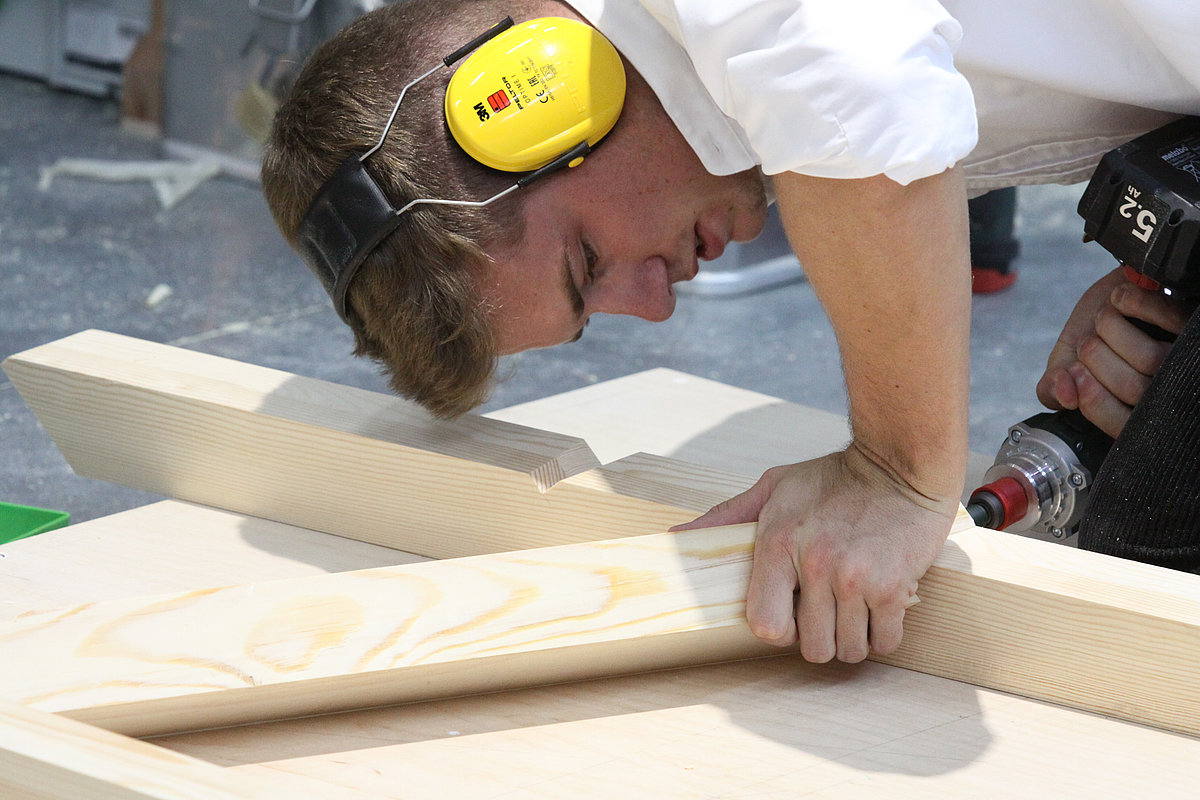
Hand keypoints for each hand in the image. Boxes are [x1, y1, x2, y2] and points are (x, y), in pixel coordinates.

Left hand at [672, 445, 954, 662]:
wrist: (899, 462)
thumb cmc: (834, 477)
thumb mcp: (774, 487)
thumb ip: (726, 517)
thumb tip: (677, 536)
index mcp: (777, 544)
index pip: (766, 626)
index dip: (780, 629)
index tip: (792, 615)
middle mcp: (814, 565)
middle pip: (813, 648)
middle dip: (821, 636)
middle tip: (828, 610)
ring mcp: (855, 579)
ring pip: (849, 650)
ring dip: (852, 637)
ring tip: (855, 607)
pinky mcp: (893, 588)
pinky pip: (885, 641)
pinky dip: (883, 632)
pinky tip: (880, 605)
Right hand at [1037, 267, 1195, 437]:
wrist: (1119, 288)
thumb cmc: (1094, 328)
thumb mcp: (1063, 360)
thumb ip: (1052, 388)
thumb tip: (1066, 396)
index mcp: (1130, 406)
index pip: (1121, 426)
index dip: (1093, 402)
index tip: (1073, 373)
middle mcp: (1163, 388)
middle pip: (1132, 388)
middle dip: (1093, 355)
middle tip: (1087, 341)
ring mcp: (1181, 359)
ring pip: (1148, 358)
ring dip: (1109, 325)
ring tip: (1105, 316)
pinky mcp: (1190, 324)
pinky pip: (1163, 317)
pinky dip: (1129, 301)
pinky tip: (1120, 298)